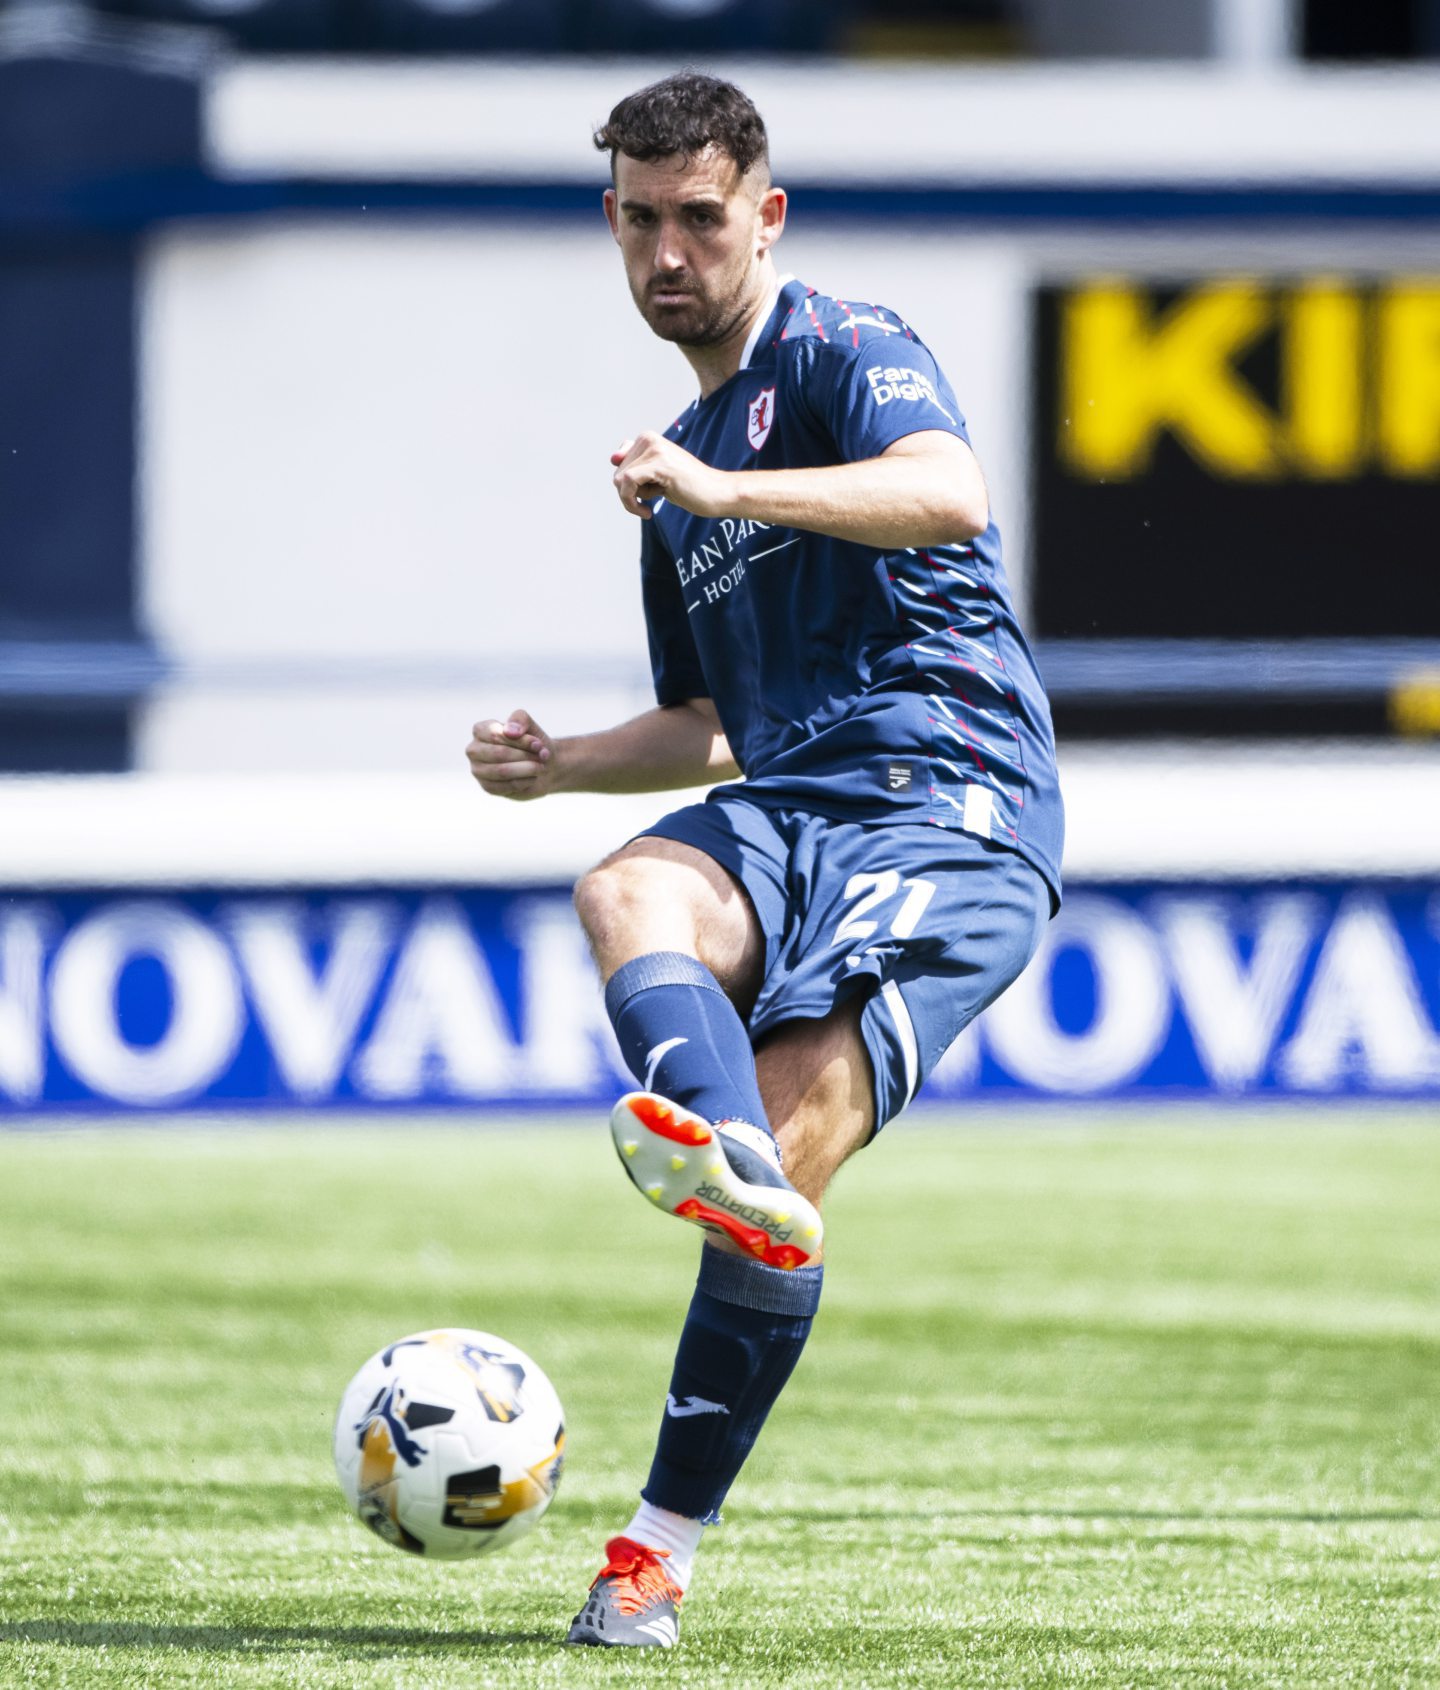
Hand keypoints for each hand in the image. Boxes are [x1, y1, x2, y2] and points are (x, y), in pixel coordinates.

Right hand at [466, 708, 554, 800]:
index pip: (496, 735)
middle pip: (499, 753)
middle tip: (543, 756)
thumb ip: (520, 720)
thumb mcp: (530, 725)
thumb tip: (510, 731)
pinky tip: (532, 777)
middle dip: (525, 756)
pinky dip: (525, 781)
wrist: (544, 765)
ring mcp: (478, 770)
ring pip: (502, 771)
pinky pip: (506, 786)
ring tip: (540, 767)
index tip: (538, 744)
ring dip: (527, 769)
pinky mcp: (487, 787)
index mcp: (480, 730)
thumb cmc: (533, 743)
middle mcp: (474, 750)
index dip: (521, 741)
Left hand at [611, 433, 731, 519]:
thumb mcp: (657, 475)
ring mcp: (654, 449)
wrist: (716, 492)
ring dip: (632, 500)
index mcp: (648, 438)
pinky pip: (627, 484)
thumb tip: (612, 457)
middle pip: (618, 473)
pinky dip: (631, 503)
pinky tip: (648, 512)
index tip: (644, 494)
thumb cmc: (689, 487)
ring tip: (653, 503)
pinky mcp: (658, 464)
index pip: (619, 464)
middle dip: (631, 493)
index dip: (627, 485)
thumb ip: (637, 464)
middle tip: (653, 499)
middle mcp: (649, 438)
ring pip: (620, 480)